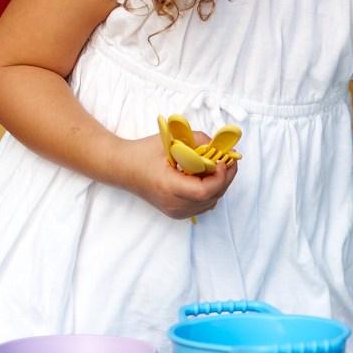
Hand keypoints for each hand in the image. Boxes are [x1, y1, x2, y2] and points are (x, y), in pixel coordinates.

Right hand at [119, 132, 237, 219]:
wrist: (123, 169)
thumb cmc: (142, 153)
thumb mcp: (169, 140)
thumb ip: (196, 139)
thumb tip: (218, 145)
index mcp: (169, 187)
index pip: (204, 191)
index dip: (220, 176)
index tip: (223, 159)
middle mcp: (173, 204)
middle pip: (211, 197)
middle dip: (225, 177)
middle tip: (229, 159)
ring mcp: (175, 212)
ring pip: (210, 203)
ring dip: (220, 184)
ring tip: (219, 166)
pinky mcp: (177, 212)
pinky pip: (203, 205)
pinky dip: (211, 191)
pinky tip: (207, 177)